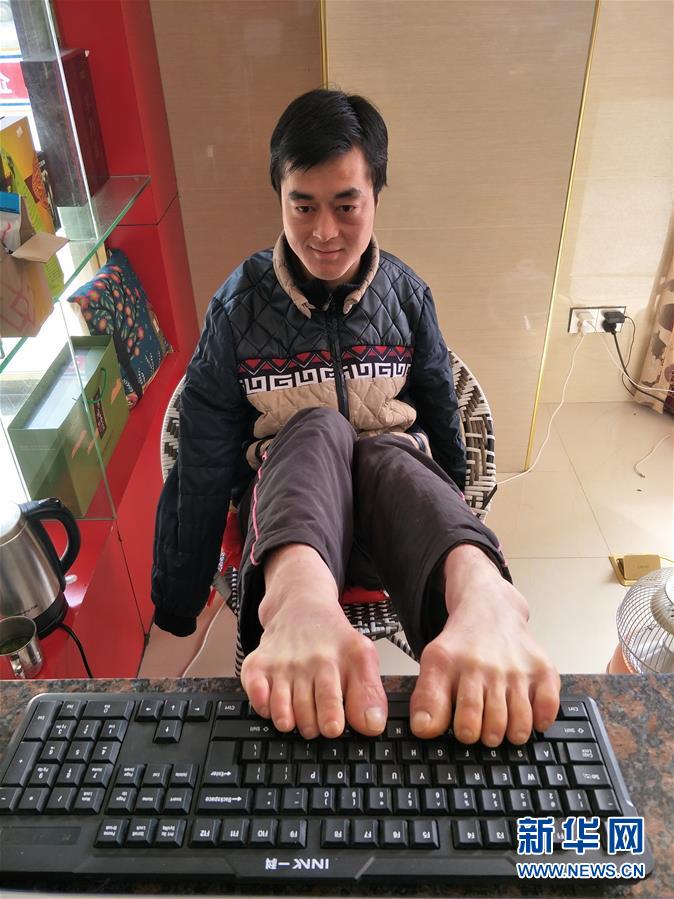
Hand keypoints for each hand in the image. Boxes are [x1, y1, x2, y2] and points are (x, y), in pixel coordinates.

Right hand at [240, 544, 387, 738]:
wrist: (301, 605)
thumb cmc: (332, 639)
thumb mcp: (362, 657)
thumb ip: (370, 693)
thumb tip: (372, 726)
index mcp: (341, 658)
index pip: (333, 698)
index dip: (332, 719)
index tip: (333, 728)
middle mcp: (311, 659)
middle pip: (306, 710)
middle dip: (312, 727)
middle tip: (316, 726)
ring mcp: (283, 662)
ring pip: (281, 708)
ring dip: (288, 720)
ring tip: (295, 720)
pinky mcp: (259, 663)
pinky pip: (255, 692)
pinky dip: (262, 705)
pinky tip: (271, 704)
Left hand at [410, 544, 559, 744]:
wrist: (489, 611)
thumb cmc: (462, 646)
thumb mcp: (433, 665)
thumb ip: (426, 699)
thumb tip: (423, 730)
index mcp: (452, 666)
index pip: (462, 716)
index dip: (464, 732)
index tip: (464, 732)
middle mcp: (485, 666)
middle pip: (493, 724)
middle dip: (488, 736)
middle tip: (486, 732)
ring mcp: (515, 669)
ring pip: (520, 721)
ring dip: (513, 733)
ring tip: (506, 728)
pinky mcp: (542, 669)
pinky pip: (548, 706)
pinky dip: (541, 719)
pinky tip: (531, 716)